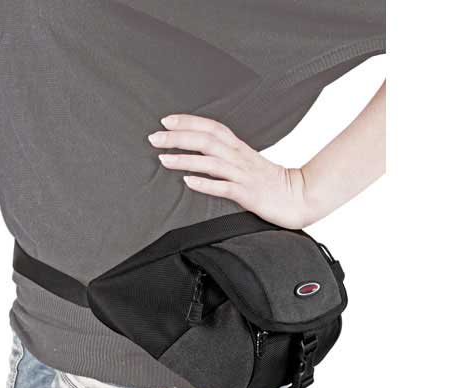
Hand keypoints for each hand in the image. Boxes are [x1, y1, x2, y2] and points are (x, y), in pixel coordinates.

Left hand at [148, 114, 310, 228]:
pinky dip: (204, 184)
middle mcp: (240, 158)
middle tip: (154, 138)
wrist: (302, 198)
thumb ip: (229, 158)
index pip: (212, 127)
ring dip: (185, 159)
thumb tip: (204, 155)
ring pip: (211, 162)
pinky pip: (224, 187)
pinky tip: (187, 182)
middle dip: (178, 137)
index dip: (189, 122)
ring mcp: (244, 176)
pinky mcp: (249, 194)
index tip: (166, 120)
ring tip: (163, 159)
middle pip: (206, 140)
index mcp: (240, 149)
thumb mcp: (249, 164)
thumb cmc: (273, 183)